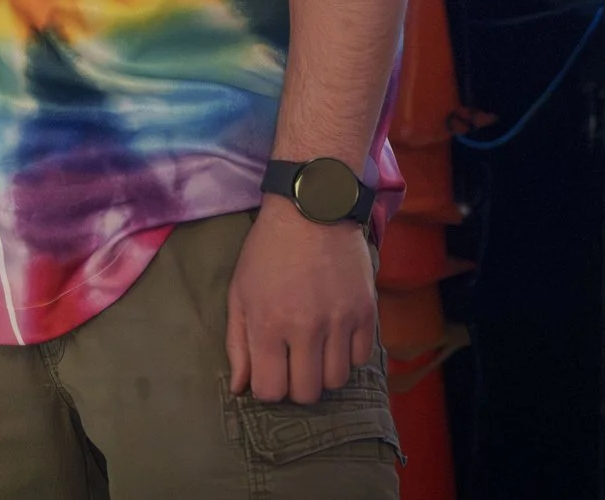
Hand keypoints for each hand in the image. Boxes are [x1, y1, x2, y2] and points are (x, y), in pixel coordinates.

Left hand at [226, 196, 377, 403]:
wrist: (312, 210)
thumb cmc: (268, 251)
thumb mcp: (240, 292)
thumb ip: (238, 344)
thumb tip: (241, 388)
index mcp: (268, 324)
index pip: (271, 391)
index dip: (267, 389)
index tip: (269, 373)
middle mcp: (306, 328)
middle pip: (307, 393)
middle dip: (295, 386)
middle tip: (292, 364)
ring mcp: (340, 321)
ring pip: (336, 380)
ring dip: (322, 372)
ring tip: (314, 350)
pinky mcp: (367, 312)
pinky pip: (362, 358)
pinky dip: (348, 355)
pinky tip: (336, 336)